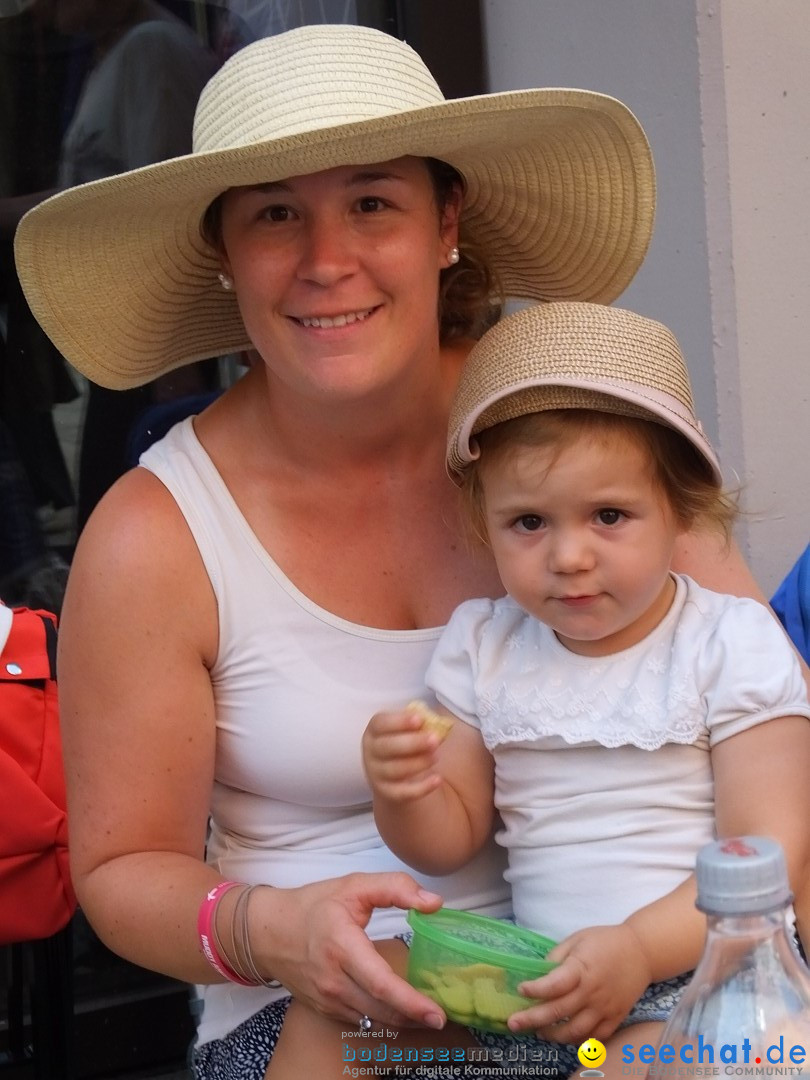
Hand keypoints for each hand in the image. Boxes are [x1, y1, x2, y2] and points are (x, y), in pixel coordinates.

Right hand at [251, 872, 446, 1028]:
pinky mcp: (324, 1009)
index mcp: (342, 946)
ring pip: (372, 1020)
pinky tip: (399, 1013)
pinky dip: (383, 1020)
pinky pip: (360, 1021)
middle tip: (442, 1018)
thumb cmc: (313, 906)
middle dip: (414, 1018)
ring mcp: (327, 999)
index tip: (436, 1013)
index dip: (410, 1001)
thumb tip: (434, 904)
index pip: (380, 982)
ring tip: (426, 1017)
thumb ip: (395, 888)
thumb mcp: (353, 886)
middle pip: (380, 1009)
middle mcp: (333, 980)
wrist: (267, 932)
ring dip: (402, 1022)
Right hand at [362, 707, 443, 801]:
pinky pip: (403, 793)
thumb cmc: (402, 743)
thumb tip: (437, 722)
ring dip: (419, 762)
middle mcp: (371, 752)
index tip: (420, 719)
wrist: (392, 775)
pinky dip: (422, 788)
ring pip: (396, 769)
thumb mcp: (406, 730)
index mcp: (373, 731)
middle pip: (388, 746)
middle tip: (435, 739)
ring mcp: (376, 774)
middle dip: (413, 742)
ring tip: (437, 756)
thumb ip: (419, 724)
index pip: (380, 723)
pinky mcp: (387, 793)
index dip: (399, 721)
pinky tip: (437, 779)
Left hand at [507, 924, 651, 1043]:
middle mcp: (592, 992)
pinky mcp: (616, 1018)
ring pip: (575, 1031)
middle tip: (513, 1024)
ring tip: (538, 1032)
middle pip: (559, 1011)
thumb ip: (557, 957)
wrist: (642, 951)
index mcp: (581, 968)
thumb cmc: (605, 941)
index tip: (521, 990)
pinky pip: (595, 1038)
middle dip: (533, 1019)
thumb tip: (539, 974)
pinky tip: (566, 1037)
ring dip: (553, 1035)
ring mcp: (605, 1008)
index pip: (555, 984)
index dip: (536, 989)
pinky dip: (578, 1042)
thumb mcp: (578, 939)